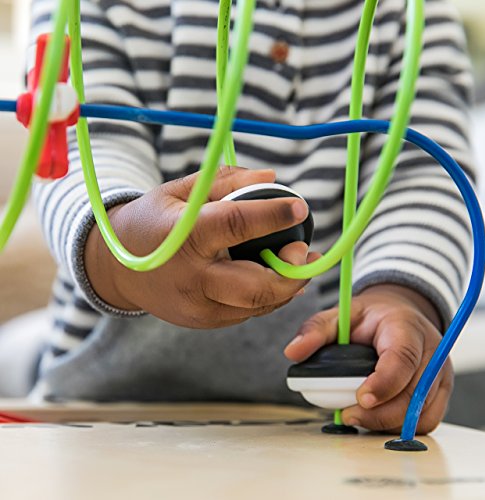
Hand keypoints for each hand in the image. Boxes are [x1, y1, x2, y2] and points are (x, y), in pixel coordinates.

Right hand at [84, 166, 318, 327]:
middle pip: (257, 286)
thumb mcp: (178, 192)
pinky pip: (246, 313)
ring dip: (286, 287)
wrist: (117, 269)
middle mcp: (192, 279)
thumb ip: (225, 181)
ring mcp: (197, 307)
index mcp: (184, 237)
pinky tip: (274, 279)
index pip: (236, 224)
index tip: (300, 207)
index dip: (274, 215)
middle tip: (306, 252)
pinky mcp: (202, 322)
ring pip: (257, 306)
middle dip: (291, 272)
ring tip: (298, 265)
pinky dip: (267, 297)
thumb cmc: (150, 223)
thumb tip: (272, 178)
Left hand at [284, 284, 452, 433]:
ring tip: (358, 417)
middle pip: (415, 392)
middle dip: (382, 412)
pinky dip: (400, 426)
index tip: (361, 398)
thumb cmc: (371, 317)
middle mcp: (431, 351)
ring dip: (389, 422)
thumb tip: (293, 351)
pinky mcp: (439, 393)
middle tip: (348, 414)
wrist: (399, 316)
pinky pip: (426, 419)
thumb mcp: (341, 314)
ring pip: (422, 412)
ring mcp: (440, 374)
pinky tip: (375, 420)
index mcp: (406, 327)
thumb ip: (316, 329)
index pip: (403, 357)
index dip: (384, 382)